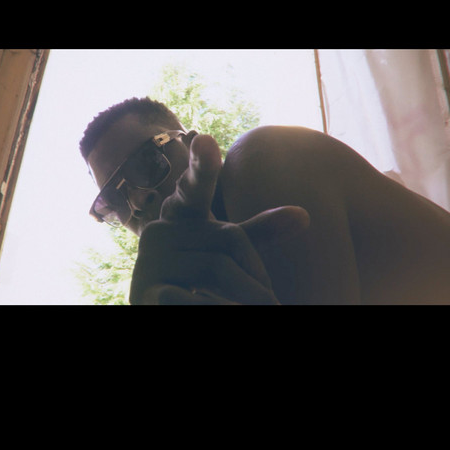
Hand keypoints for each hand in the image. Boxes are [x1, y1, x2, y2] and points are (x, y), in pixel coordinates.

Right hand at [129, 134, 309, 304]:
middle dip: (256, 272)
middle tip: (272, 300)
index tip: (206, 140)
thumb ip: (256, 232)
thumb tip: (304, 215)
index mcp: (179, 214)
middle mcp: (159, 231)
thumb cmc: (197, 274)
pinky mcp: (144, 293)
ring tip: (267, 308)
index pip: (193, 188)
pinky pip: (191, 297)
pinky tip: (234, 309)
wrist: (158, 305)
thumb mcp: (224, 250)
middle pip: (229, 237)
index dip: (201, 165)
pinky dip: (219, 305)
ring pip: (217, 267)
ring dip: (248, 295)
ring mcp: (149, 262)